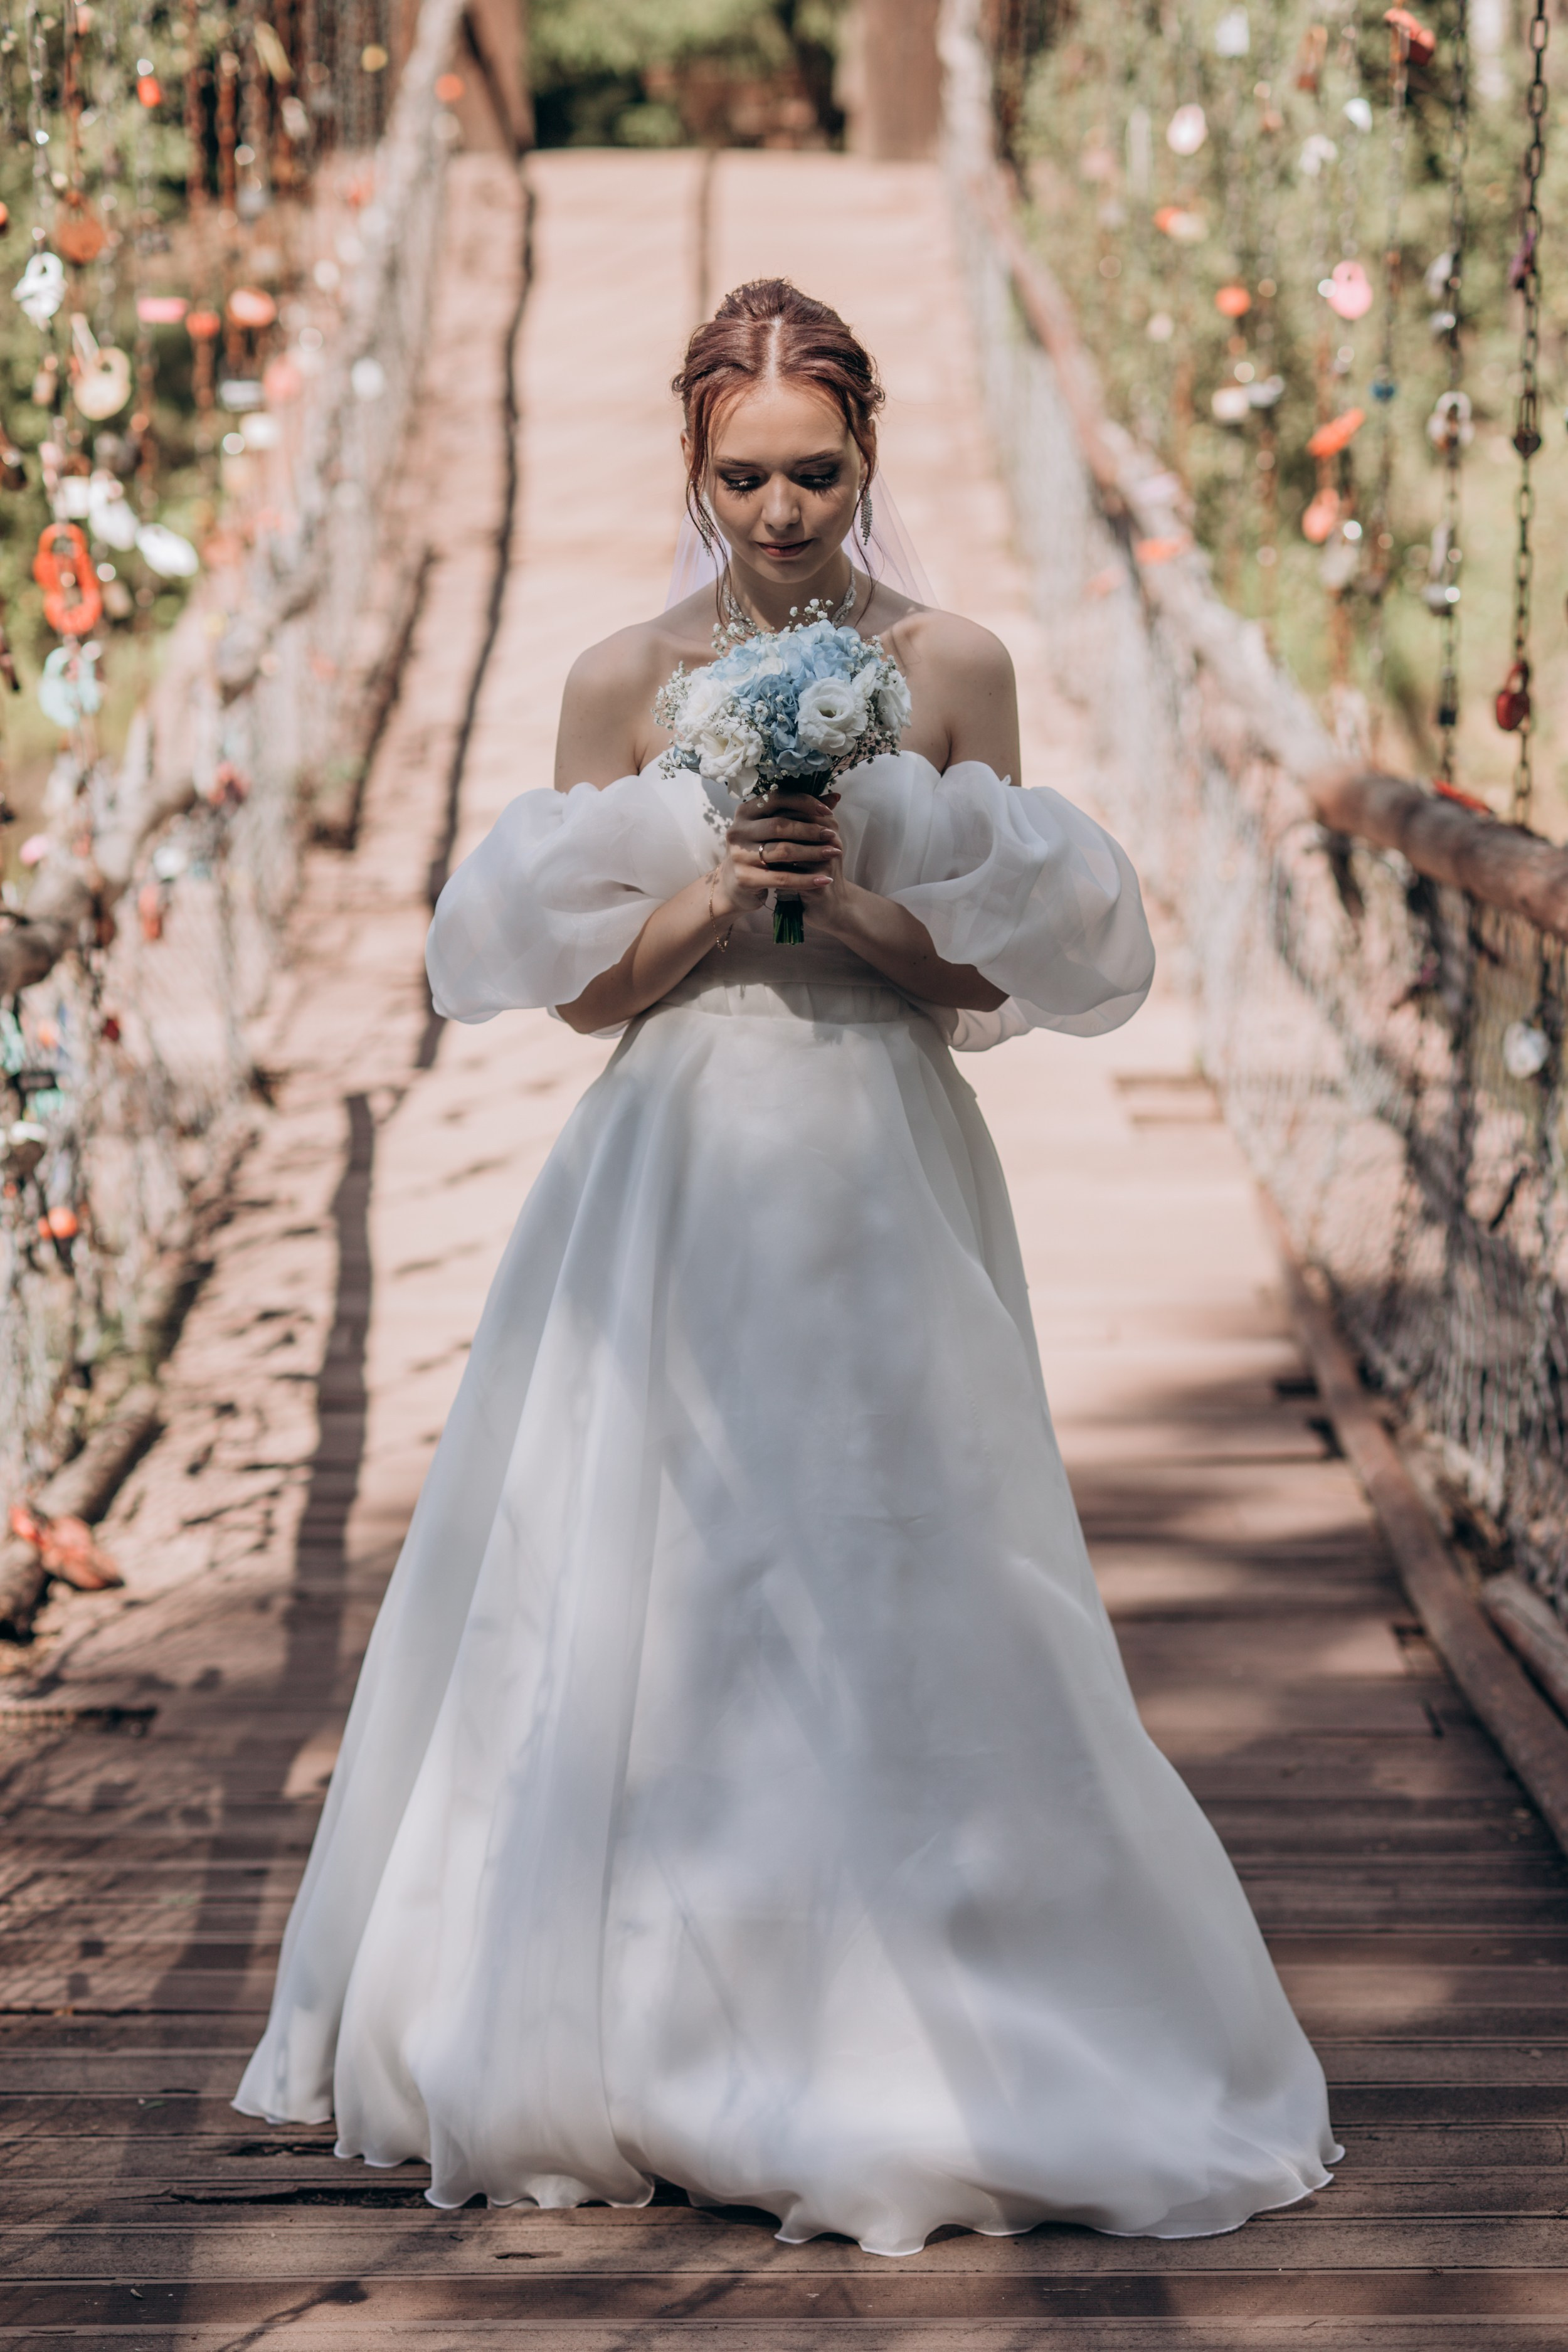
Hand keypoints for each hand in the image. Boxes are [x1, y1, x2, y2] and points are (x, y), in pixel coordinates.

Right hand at [726, 790, 842, 905]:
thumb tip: (835, 797)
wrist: (734, 886)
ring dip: (812, 852)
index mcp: (745, 812)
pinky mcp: (745, 878)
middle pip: (780, 825)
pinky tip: (825, 879)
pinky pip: (782, 878)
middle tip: (832, 835)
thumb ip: (801, 813)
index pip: (777, 798)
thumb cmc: (760, 852)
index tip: (828, 811)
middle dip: (810, 830)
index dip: (804, 802)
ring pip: (782, 851)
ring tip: (833, 853)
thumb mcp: (774, 830)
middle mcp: (738, 830)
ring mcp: (739, 855)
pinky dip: (806, 880)